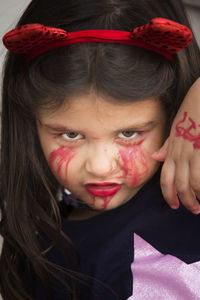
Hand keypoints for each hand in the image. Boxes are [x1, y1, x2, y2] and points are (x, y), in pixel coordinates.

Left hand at [152, 78, 199, 213]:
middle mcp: (180, 153)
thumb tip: (156, 158)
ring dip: (194, 198)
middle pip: (177, 184)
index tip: (173, 204)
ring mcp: (193, 152)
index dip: (167, 193)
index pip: (165, 177)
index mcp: (172, 149)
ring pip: (189, 183)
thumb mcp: (175, 128)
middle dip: (183, 200)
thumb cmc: (191, 112)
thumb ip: (167, 145)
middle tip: (192, 209)